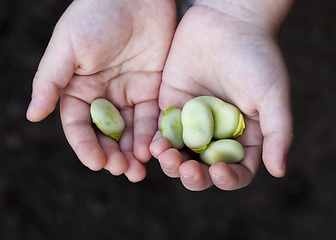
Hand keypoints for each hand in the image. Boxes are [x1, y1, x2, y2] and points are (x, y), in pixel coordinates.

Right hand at [26, 0, 175, 181]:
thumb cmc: (96, 15)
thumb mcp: (68, 47)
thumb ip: (51, 81)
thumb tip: (32, 115)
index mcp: (79, 90)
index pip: (79, 126)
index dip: (86, 146)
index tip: (96, 163)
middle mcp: (104, 97)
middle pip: (107, 134)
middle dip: (114, 154)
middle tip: (123, 171)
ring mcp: (130, 94)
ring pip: (131, 131)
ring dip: (134, 151)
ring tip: (138, 169)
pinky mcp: (153, 90)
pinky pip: (154, 117)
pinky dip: (153, 134)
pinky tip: (154, 148)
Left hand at [150, 1, 293, 190]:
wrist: (227, 20)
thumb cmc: (257, 56)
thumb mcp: (272, 95)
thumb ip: (277, 133)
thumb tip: (279, 170)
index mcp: (243, 136)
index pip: (237, 170)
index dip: (228, 178)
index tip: (219, 171)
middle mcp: (216, 133)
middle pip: (203, 167)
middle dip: (193, 175)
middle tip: (185, 170)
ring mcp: (192, 122)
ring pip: (179, 154)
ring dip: (171, 163)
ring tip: (166, 157)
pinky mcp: (172, 106)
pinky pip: (162, 131)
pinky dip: (157, 141)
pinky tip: (153, 145)